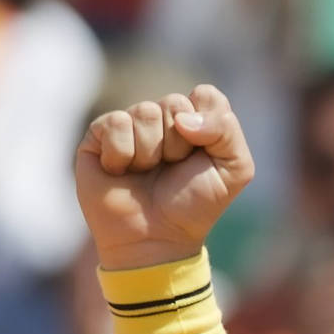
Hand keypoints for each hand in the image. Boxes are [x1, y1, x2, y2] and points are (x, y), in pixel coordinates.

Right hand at [75, 86, 254, 270]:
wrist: (156, 238)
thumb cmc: (195, 205)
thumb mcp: (234, 170)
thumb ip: (226, 131)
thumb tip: (183, 118)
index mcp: (197, 123)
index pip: (205, 95)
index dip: (207, 124)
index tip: (202, 155)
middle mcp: (163, 119)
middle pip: (174, 102)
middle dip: (178, 144)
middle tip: (172, 169)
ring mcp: (130, 125)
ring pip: (144, 112)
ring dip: (151, 151)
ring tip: (146, 172)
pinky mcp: (99, 135)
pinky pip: (115, 123)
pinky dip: (123, 154)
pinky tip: (122, 171)